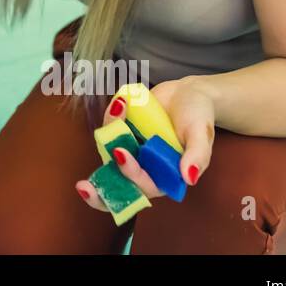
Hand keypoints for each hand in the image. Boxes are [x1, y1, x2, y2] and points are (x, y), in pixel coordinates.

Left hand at [74, 78, 215, 209]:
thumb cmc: (198, 116)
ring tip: (120, 108)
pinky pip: (109, 135)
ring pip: (109, 157)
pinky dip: (109, 122)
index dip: (131, 179)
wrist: (188, 93)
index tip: (121, 155)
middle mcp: (147, 169)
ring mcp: (132, 153)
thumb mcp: (202, 133)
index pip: (145, 188)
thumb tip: (190, 178)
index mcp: (166, 176)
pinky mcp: (123, 137)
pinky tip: (120, 104)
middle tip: (83, 186)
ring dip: (107, 138)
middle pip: (120, 187)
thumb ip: (198, 155)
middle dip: (100, 192)